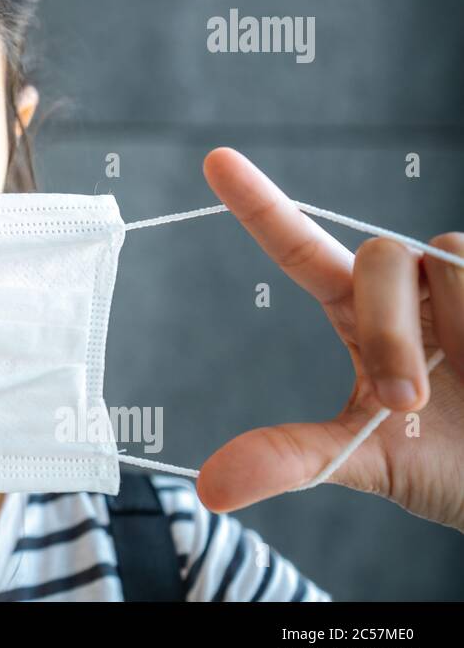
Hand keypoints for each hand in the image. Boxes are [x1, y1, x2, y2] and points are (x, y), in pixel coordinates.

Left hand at [195, 147, 463, 531]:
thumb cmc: (451, 461)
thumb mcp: (367, 461)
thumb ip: (292, 460)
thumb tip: (209, 487)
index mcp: (360, 313)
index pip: (300, 248)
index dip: (259, 204)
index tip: (214, 160)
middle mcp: (410, 284)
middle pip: (378, 256)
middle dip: (387, 330)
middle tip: (406, 401)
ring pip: (445, 256)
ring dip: (455, 331)